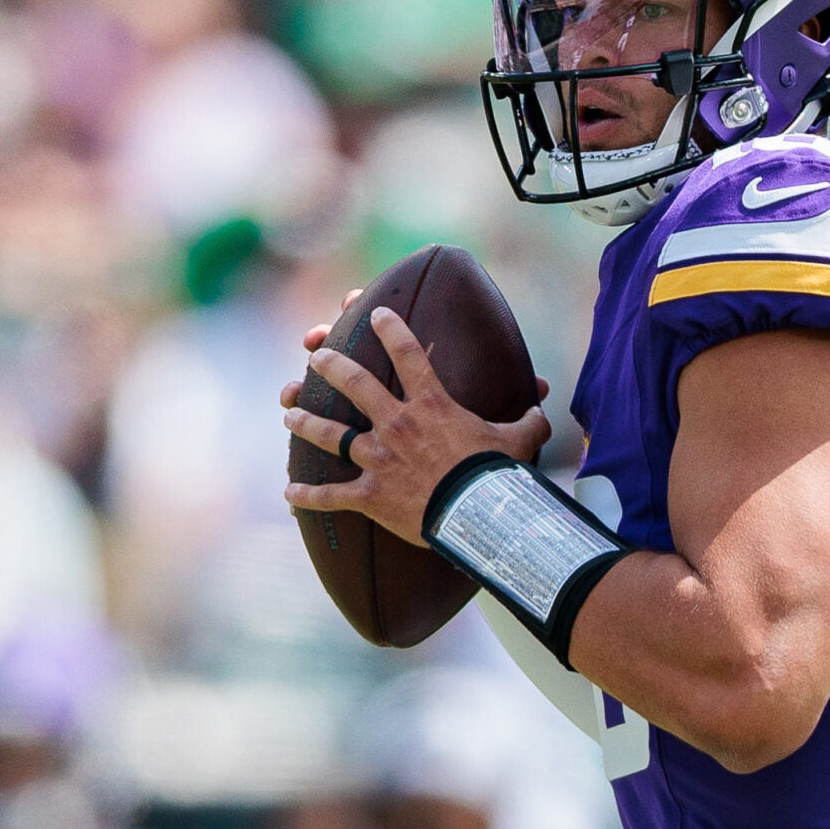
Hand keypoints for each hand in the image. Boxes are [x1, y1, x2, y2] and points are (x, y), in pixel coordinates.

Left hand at [282, 306, 550, 546]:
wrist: (477, 514)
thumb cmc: (497, 475)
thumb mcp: (519, 441)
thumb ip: (527, 421)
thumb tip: (541, 411)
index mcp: (430, 405)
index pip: (408, 355)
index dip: (390, 330)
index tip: (375, 313)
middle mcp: (396, 424)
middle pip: (354, 385)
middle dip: (330, 367)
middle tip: (316, 358)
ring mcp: (378, 459)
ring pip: (331, 436)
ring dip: (307, 422)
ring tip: (290, 413)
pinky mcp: (368, 495)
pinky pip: (330, 496)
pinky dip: (307, 497)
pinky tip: (288, 494)